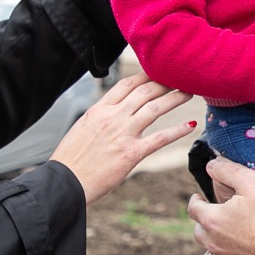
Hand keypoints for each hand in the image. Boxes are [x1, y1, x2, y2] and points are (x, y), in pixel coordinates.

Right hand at [49, 72, 193, 204]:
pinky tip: (189, 126)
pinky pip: (160, 138)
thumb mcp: (82, 128)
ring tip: (189, 93)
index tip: (159, 72)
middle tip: (180, 79)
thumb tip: (113, 111)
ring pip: (155, 108)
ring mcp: (123, 134)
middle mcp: (113, 117)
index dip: (146, 75)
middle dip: (165, 82)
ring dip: (175, 98)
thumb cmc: (71, 159)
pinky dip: (177, 131)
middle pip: (145, 91)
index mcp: (99, 109)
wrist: (64, 182)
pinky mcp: (131, 153)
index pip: (127, 84)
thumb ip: (100, 117)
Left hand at [186, 158, 254, 254]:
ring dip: (211, 248)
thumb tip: (211, 165)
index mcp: (212, 220)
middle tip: (214, 217)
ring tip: (220, 241)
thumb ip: (227, 171)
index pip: (193, 208)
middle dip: (204, 223)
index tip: (199, 198)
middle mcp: (213, 243)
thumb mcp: (252, 182)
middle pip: (198, 232)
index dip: (196, 201)